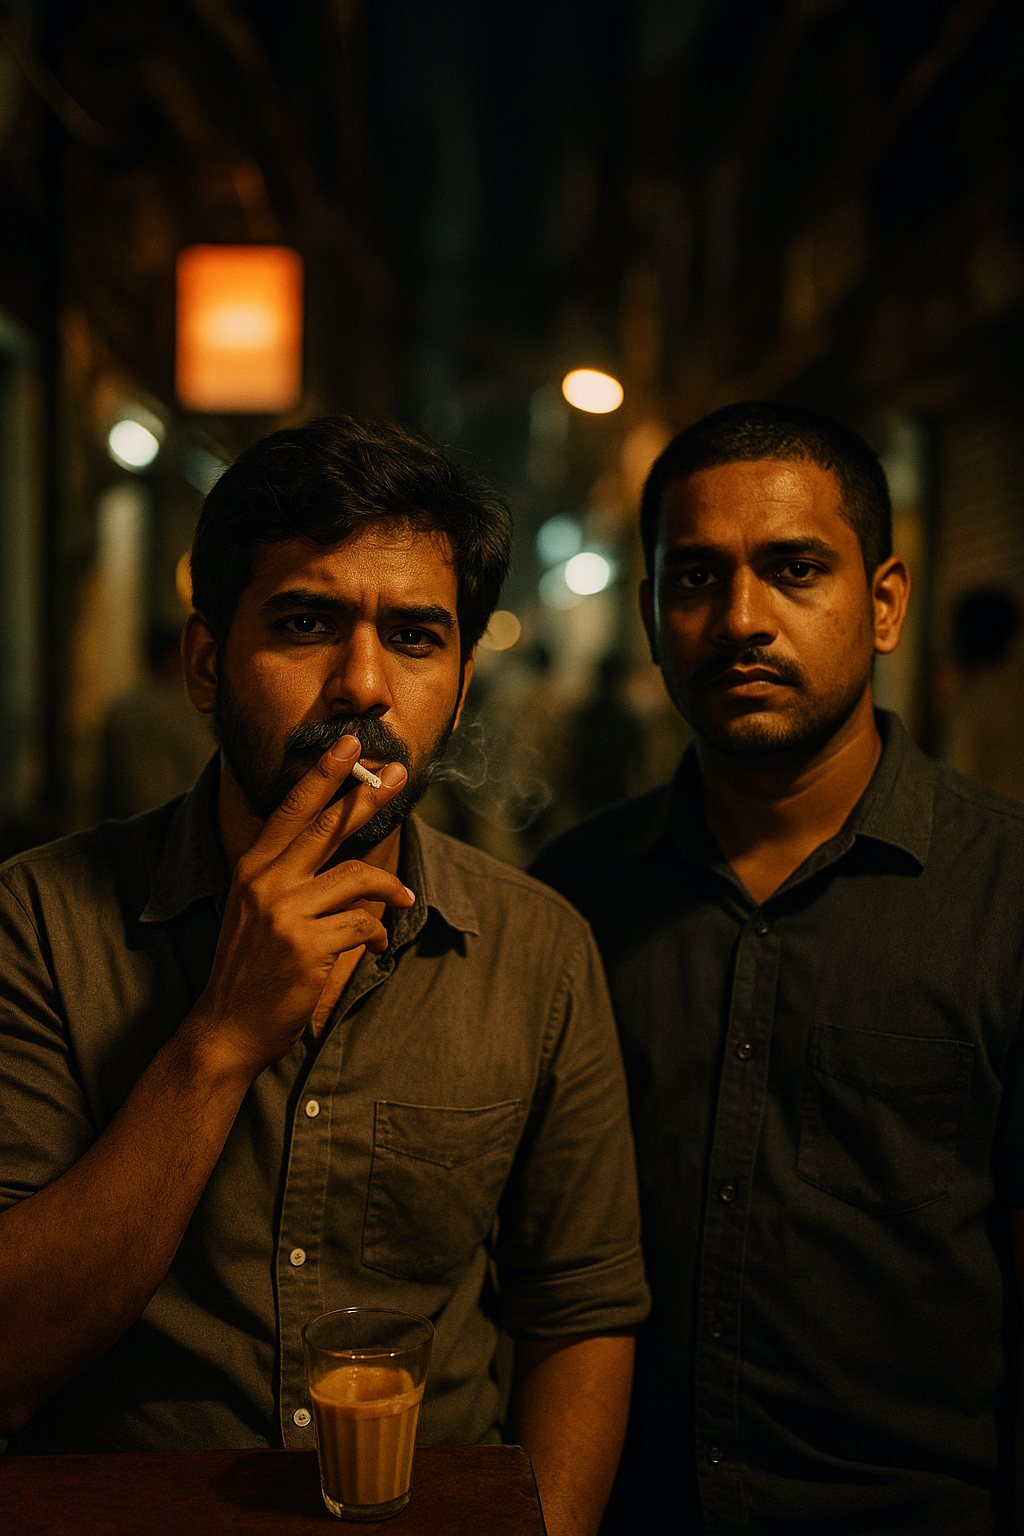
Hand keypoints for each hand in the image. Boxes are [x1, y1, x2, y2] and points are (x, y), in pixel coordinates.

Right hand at [193, 735, 414, 1075]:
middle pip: (326, 826)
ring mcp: (285, 913)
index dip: (323, 773)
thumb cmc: (252, 967)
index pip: (292, 809)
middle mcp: (265, 882)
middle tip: (397, 773)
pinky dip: (376, 932)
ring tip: (401, 897)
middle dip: (367, 795)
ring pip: (357, 876)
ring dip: (388, 886)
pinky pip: (363, 923)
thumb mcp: (259, 909)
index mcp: (252, 868)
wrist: (228, 1027)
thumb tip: (334, 843)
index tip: (350, 744)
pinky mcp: (307, 945)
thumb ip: (289, 876)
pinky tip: (375, 944)